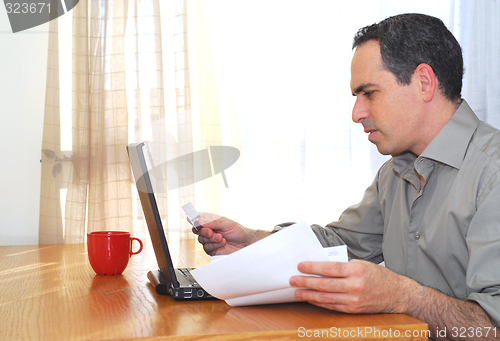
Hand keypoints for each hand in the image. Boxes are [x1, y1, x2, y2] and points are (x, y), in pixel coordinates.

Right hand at [192, 212, 260, 255]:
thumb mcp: (226, 223)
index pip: (197, 217)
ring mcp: (209, 240)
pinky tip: (222, 242)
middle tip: (211, 232)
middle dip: (203, 231)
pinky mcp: (212, 249)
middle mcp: (208, 230)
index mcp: (210, 220)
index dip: (193, 218)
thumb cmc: (238, 231)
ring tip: (221, 237)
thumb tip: (200, 220)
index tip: (193, 220)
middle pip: (196, 230)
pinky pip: (207, 248)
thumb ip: (213, 222)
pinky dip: (214, 245)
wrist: (245, 243)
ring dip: (211, 239)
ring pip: (201, 240)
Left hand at [290, 259, 408, 313]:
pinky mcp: (353, 310)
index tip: (300, 266)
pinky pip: (332, 306)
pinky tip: (311, 298)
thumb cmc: (378, 276)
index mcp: (356, 270)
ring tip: (297, 291)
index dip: (312, 267)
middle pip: (324, 284)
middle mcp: (354, 286)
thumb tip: (320, 267)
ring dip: (309, 294)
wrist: (397, 293)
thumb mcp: (361, 264)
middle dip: (306, 282)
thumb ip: (342, 266)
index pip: (329, 268)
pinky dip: (320, 303)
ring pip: (326, 297)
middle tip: (292, 280)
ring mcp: (354, 300)